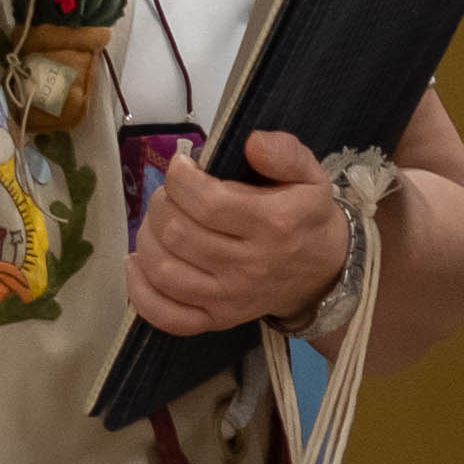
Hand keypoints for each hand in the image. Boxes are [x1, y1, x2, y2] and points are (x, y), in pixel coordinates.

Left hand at [125, 128, 359, 336]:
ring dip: (147, 238)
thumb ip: (283, 153)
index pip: (206, 202)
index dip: (180, 178)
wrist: (325, 273)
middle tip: (171, 194)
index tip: (182, 166)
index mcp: (274, 225)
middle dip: (161, 203)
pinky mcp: (217, 320)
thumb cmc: (306, 217)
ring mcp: (231, 299)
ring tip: (160, 222)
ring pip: (163, 269)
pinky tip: (139, 263)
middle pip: (177, 233)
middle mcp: (250, 266)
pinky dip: (139, 289)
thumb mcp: (310, 175)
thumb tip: (251, 142)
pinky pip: (165, 314)